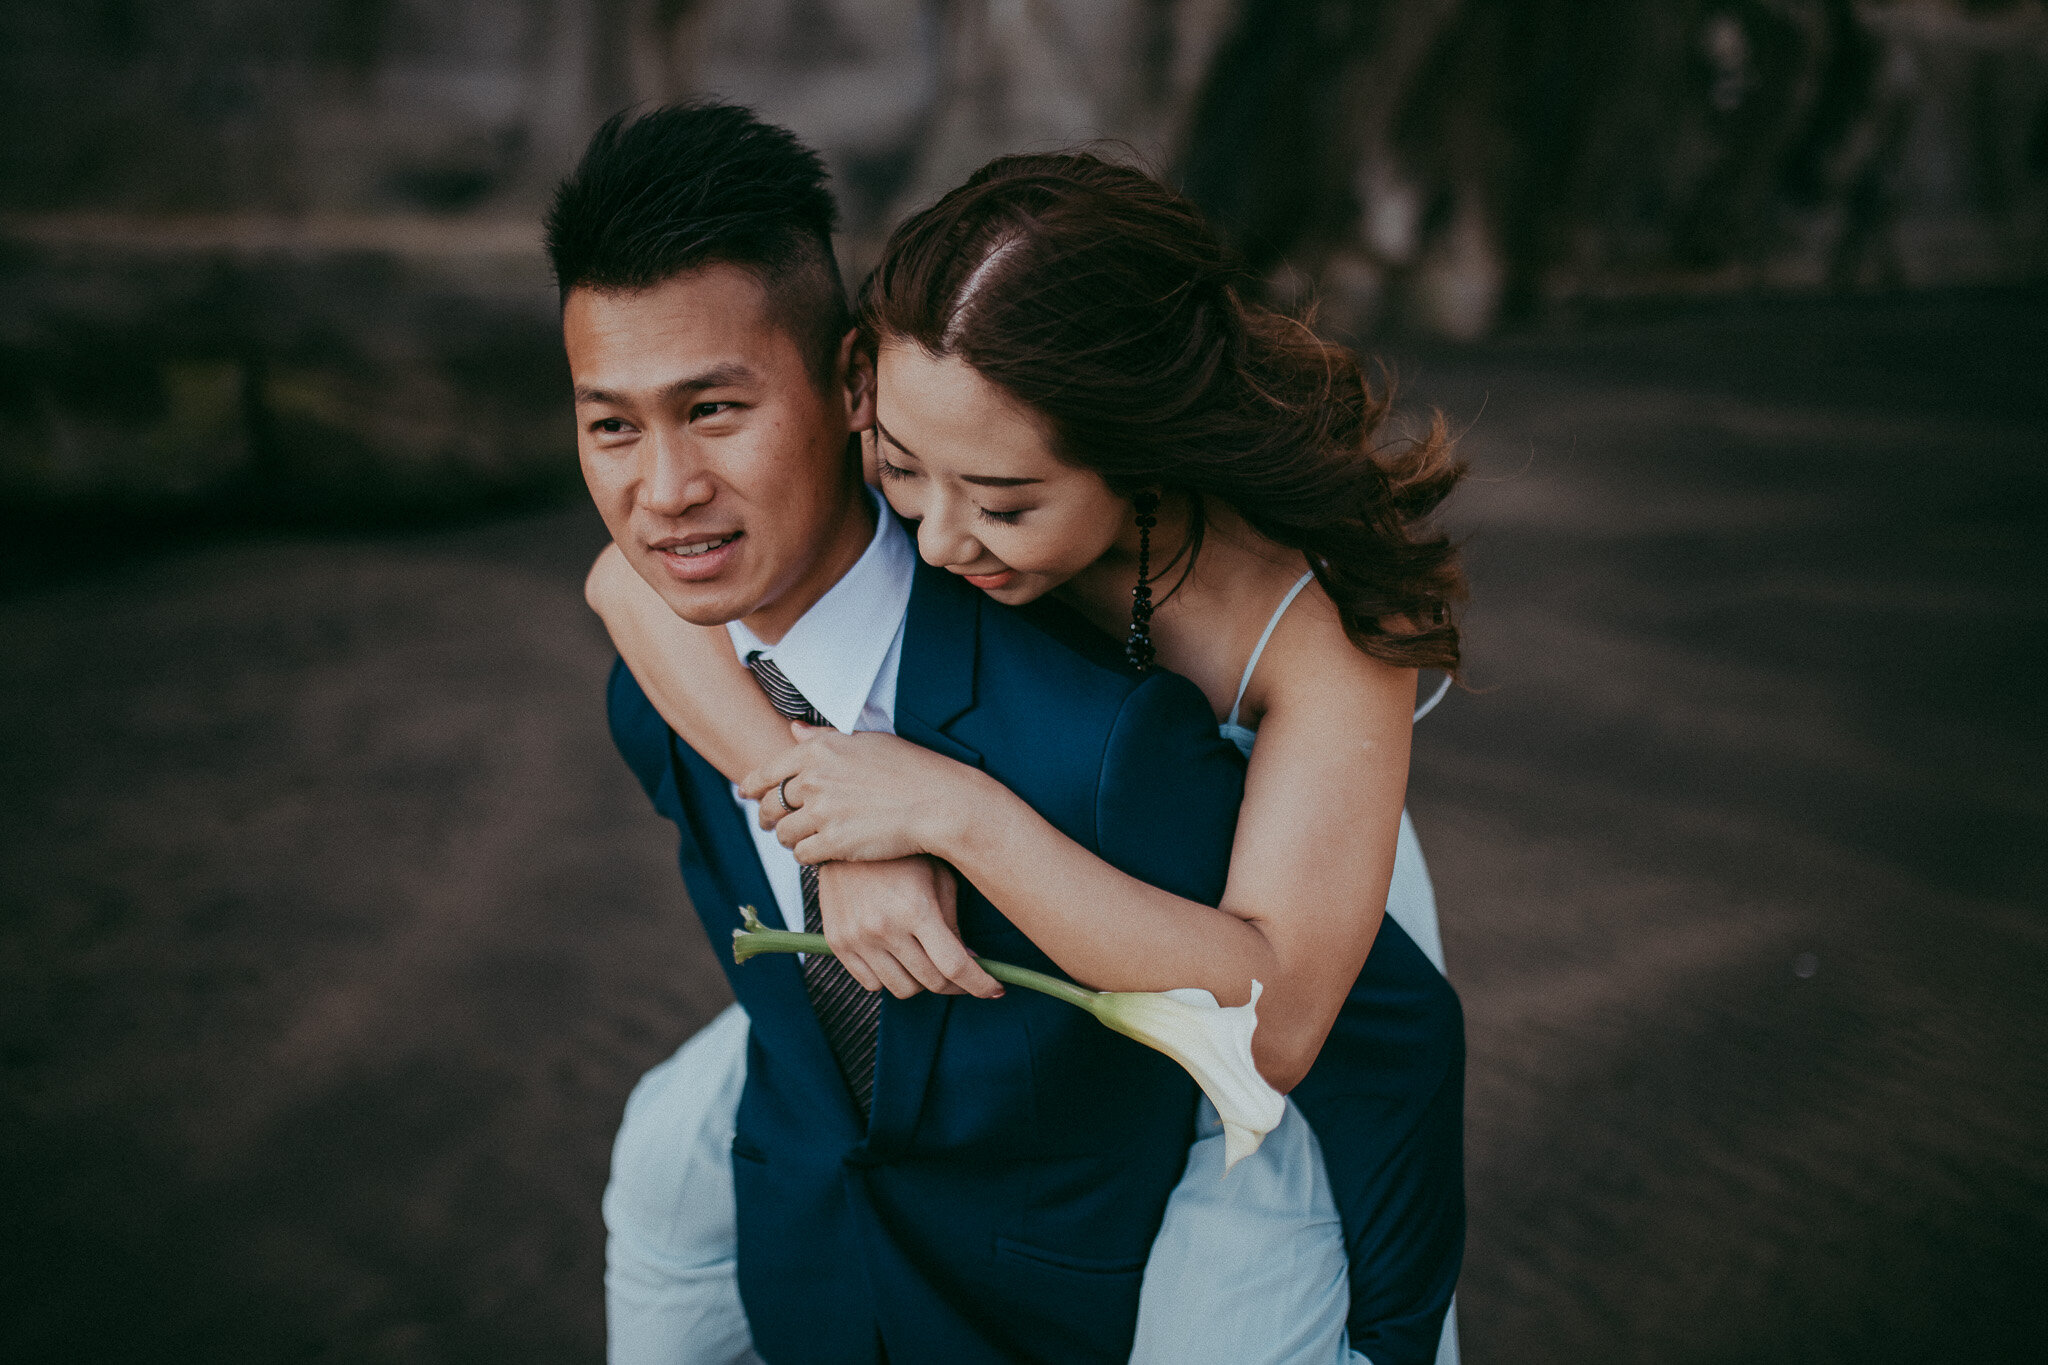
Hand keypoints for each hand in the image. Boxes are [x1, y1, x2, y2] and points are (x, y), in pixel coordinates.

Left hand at [742, 725, 978, 864]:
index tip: (746, 795)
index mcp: (819, 750)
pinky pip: (802, 854)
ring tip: (800, 838)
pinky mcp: (834, 843)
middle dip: (767, 816)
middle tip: (772, 823)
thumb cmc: (909, 768)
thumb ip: (823, 737)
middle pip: (770, 804)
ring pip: (783, 833)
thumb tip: (793, 730)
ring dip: (788, 838)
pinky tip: (819, 852)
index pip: (766, 772)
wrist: (937, 802)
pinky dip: (807, 855)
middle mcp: (814, 779)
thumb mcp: (865, 740)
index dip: (751, 786)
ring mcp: (823, 813)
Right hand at [816, 858, 1002, 999]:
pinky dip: (890, 978)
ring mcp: (857, 938)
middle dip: (956, 984)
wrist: (847, 835)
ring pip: (902, 989)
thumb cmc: (903, 854)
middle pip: (931, 982)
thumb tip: (971, 962)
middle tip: (964, 975)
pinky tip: (899, 958)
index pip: (955, 966)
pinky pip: (871, 984)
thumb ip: (954, 923)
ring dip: (922, 982)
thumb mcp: (939, 879)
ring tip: (927, 960)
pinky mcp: (837, 943)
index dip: (980, 984)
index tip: (995, 990)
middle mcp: (884, 928)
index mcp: (916, 909)